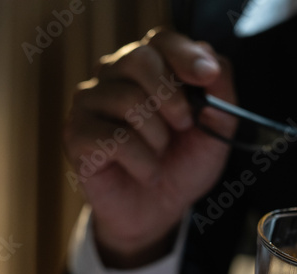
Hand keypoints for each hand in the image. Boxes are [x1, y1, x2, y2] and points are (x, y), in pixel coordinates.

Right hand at [63, 28, 237, 268]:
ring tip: (160, 155)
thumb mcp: (215, 130)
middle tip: (184, 125)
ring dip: (157, 137)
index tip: (207, 76)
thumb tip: (213, 65)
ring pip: (126, 99)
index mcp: (148, 66)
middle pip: (139, 59)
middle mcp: (114, 75)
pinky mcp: (75, 134)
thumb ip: (220, 94)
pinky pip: (112, 138)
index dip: (185, 54)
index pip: (161, 39)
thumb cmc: (181, 165)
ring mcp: (90, 102)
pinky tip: (147, 173)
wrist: (159, 211)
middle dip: (171, 96)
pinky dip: (142, 162)